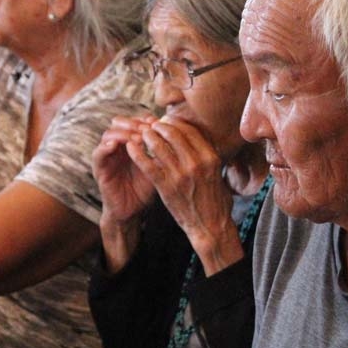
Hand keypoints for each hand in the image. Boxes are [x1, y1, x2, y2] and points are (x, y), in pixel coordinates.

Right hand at [93, 116, 157, 227]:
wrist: (132, 212)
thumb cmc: (145, 189)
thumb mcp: (157, 168)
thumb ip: (162, 153)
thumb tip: (178, 135)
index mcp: (130, 144)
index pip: (133, 122)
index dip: (143, 119)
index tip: (157, 122)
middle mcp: (117, 147)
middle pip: (119, 122)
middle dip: (133, 123)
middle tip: (147, 128)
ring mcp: (107, 157)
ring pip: (108, 134)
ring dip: (123, 133)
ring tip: (137, 138)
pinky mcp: (99, 169)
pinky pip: (98, 153)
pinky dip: (105, 147)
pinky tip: (116, 145)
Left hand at [138, 115, 242, 273]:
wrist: (210, 226)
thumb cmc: (215, 200)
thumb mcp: (217, 173)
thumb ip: (207, 156)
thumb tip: (195, 139)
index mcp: (210, 158)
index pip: (190, 131)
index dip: (176, 122)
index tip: (167, 121)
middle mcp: (196, 163)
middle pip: (173, 134)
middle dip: (160, 126)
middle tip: (152, 125)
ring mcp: (180, 175)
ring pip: (158, 146)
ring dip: (147, 136)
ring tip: (142, 133)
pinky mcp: (166, 187)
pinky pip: (148, 165)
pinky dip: (137, 153)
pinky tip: (130, 147)